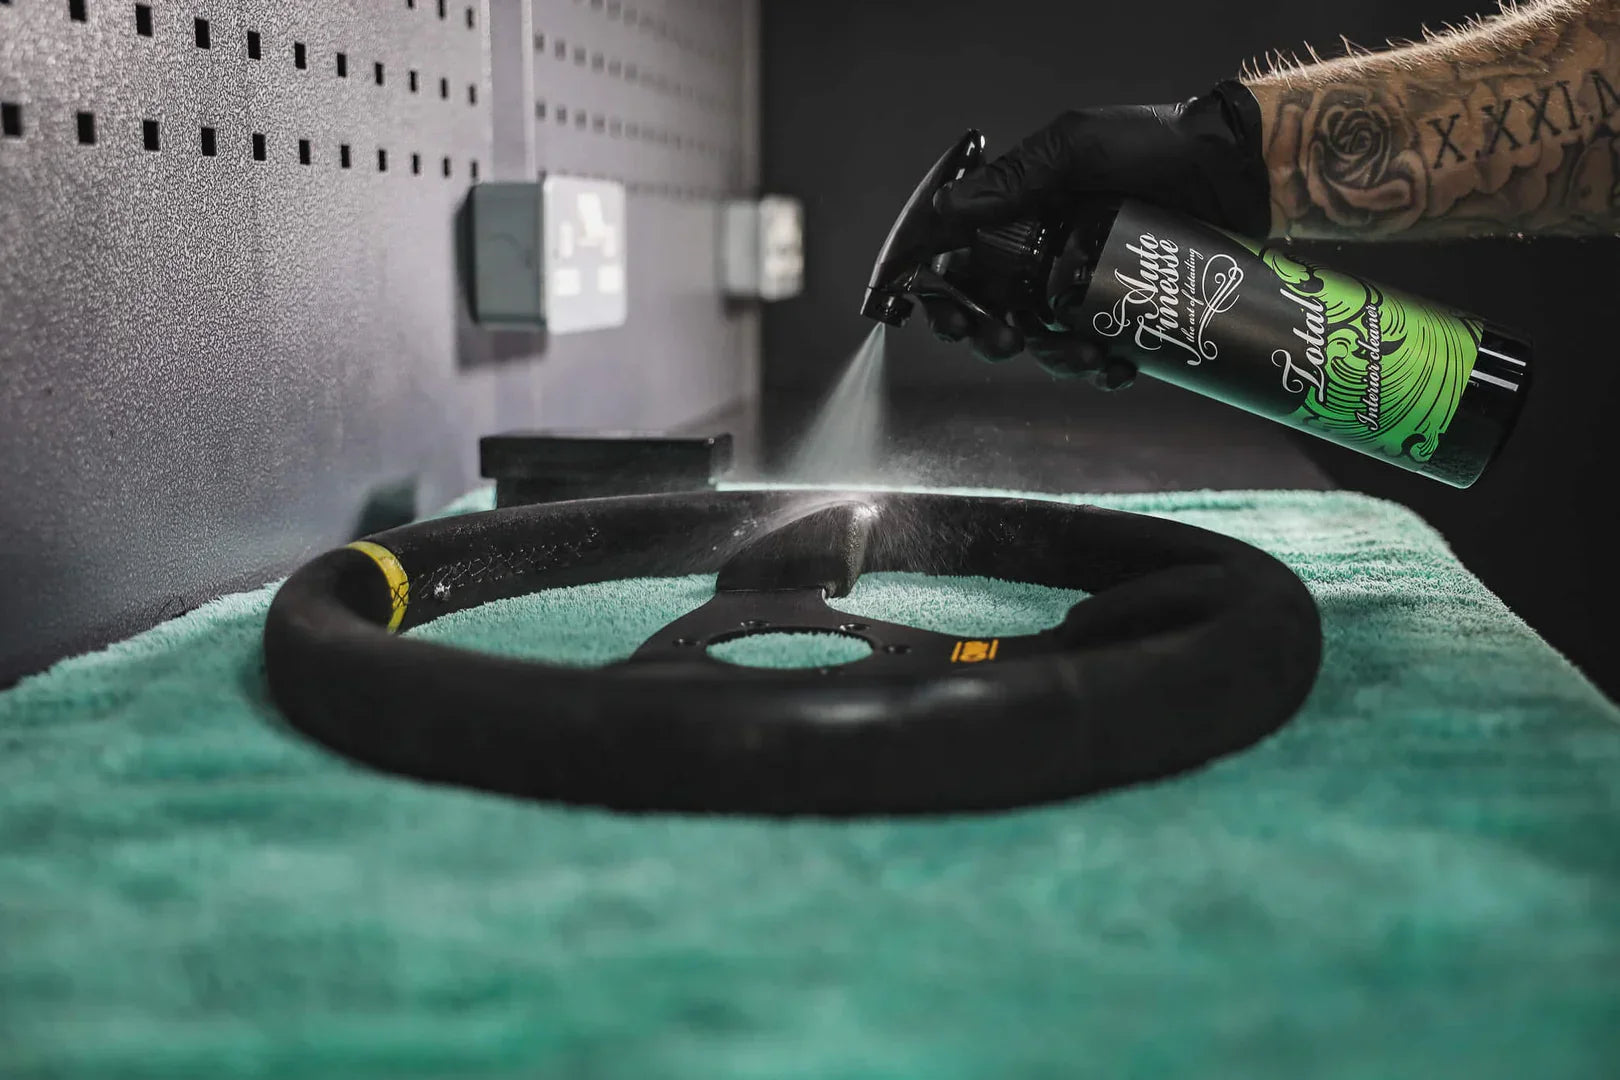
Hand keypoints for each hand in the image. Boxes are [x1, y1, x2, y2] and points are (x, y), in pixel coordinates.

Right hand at [926, 80, 1269, 384]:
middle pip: (998, 312)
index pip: (967, 263)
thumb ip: (1017, 176)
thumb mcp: (1079, 147)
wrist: (1244, 171)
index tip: (953, 317)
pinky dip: (1102, 370)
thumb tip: (946, 207)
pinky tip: (1118, 368)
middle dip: (992, 337)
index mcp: (1025, 215)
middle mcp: (1049, 253)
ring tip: (1085, 356)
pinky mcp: (1130, 311)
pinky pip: (1101, 353)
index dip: (948, 296)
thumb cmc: (1161, 145)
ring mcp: (1089, 285)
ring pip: (1048, 340)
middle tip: (1006, 341)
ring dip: (1053, 359)